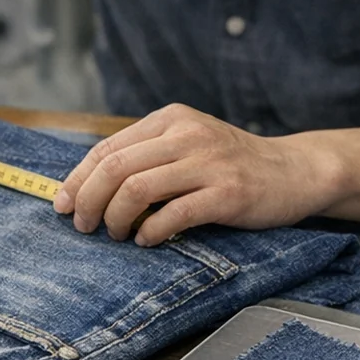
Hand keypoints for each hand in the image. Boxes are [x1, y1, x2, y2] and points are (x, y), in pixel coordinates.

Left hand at [53, 104, 340, 245]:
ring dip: (116, 218)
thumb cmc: (231, 164)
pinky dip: (151, 231)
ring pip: (137, 189)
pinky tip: (146, 240)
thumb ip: (146, 156)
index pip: (107, 148)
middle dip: (89, 201)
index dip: (78, 179)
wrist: (296, 171)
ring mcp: (208, 163)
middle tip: (83, 226)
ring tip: (116, 234)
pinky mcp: (227, 193)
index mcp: (170, 120)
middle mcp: (186, 135)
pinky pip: (173, 214)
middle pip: (115, 168)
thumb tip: (87, 187)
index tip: (63, 205)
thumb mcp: (187, 144)